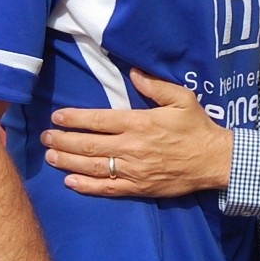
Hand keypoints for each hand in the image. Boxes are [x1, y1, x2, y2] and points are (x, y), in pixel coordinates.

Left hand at [42, 69, 232, 195]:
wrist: (214, 161)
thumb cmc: (197, 127)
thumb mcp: (181, 98)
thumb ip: (155, 85)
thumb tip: (133, 72)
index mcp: (139, 123)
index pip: (98, 120)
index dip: (74, 119)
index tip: (56, 117)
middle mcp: (131, 148)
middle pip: (88, 144)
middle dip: (63, 140)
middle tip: (45, 137)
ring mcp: (133, 170)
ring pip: (92, 166)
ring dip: (67, 161)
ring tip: (50, 155)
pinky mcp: (139, 188)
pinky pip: (107, 188)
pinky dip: (86, 186)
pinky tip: (70, 181)